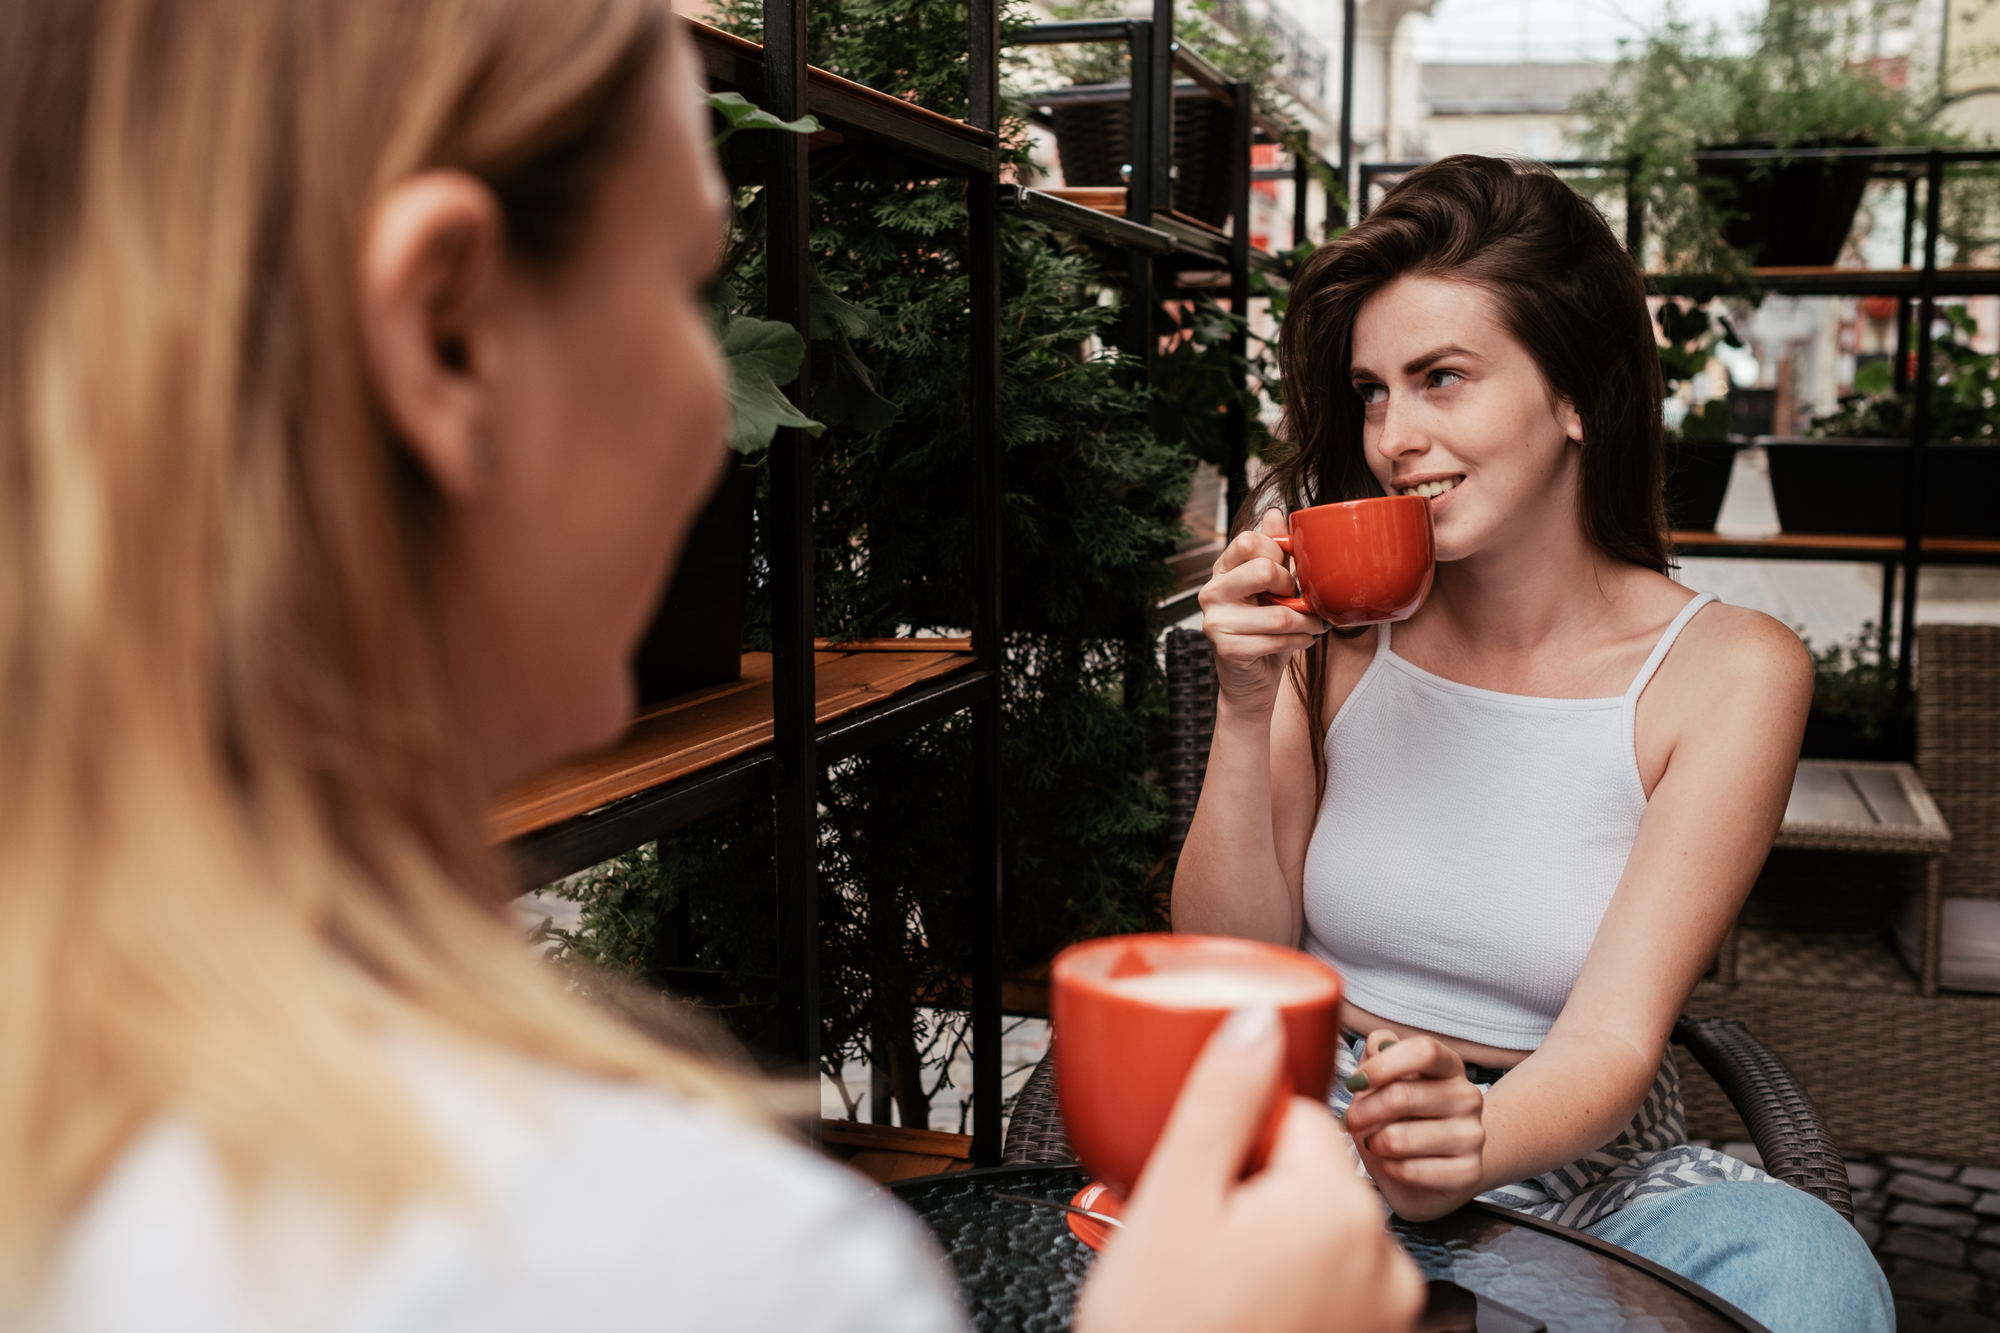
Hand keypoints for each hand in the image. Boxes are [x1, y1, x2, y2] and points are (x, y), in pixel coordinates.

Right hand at [1075, 1007, 1425, 1332]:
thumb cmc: (1162, 1332)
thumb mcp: (1174, 1198)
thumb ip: (1223, 1098)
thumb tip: (1260, 1021)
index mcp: (1340, 1207)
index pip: (1296, 1120)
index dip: (1234, 1143)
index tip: (1198, 1184)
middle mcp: (1383, 1262)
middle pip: (1307, 1179)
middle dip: (1250, 1195)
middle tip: (1194, 1242)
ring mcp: (1382, 1316)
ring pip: (1315, 1236)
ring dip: (1267, 1245)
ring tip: (1212, 1290)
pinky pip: (1329, 1290)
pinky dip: (1288, 1293)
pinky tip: (1239, 1316)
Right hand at [1197, 508, 1326, 718]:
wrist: (1253, 681)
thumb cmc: (1266, 629)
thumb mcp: (1274, 587)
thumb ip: (1274, 551)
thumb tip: (1276, 513)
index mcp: (1221, 570)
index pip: (1249, 540)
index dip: (1279, 555)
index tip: (1288, 576)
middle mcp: (1211, 592)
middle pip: (1263, 570)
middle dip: (1293, 588)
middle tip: (1300, 601)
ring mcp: (1214, 621)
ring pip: (1279, 613)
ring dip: (1307, 622)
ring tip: (1313, 626)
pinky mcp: (1226, 647)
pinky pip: (1277, 639)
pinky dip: (1300, 641)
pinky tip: (1302, 641)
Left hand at [1343, 1031, 1486, 1222]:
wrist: (1435, 1166)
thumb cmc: (1402, 1116)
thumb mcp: (1386, 1079)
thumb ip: (1379, 1052)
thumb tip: (1378, 1044)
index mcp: (1450, 1067)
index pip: (1424, 1051)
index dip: (1382, 1065)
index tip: (1355, 1082)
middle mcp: (1467, 1097)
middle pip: (1401, 1095)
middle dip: (1362, 1111)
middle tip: (1349, 1121)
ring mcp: (1472, 1136)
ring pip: (1399, 1138)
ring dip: (1374, 1143)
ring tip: (1373, 1143)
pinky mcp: (1467, 1172)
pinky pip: (1410, 1170)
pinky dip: (1390, 1168)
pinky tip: (1392, 1164)